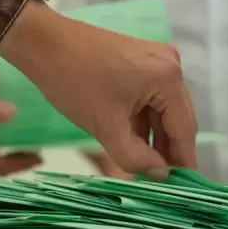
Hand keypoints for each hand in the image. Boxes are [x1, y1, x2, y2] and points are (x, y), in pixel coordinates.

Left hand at [0, 1, 196, 178]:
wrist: (42, 42)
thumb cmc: (73, 82)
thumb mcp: (106, 127)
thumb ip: (136, 157)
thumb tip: (161, 175)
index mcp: (167, 78)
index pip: (184, 128)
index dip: (184, 160)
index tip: (185, 186)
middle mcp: (170, 65)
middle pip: (178, 118)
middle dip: (169, 151)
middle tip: (162, 182)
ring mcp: (155, 61)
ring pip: (163, 110)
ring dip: (154, 138)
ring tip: (146, 168)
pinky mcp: (141, 61)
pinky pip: (150, 99)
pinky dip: (143, 122)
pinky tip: (134, 144)